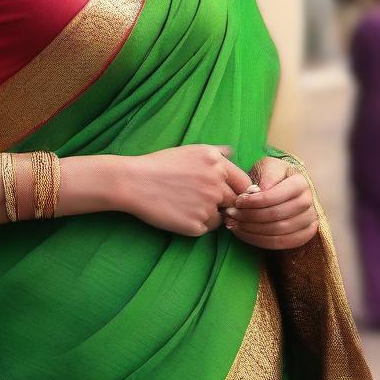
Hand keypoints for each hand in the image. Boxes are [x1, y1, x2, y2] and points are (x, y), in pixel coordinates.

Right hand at [121, 145, 252, 236]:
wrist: (134, 182)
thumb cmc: (160, 164)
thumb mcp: (191, 150)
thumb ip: (216, 152)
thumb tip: (232, 152)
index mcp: (217, 163)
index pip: (245, 183)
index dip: (239, 190)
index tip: (229, 193)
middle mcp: (217, 183)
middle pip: (236, 201)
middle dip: (225, 202)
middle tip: (204, 200)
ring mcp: (208, 206)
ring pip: (222, 216)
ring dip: (211, 214)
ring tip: (188, 204)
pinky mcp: (196, 226)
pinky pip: (207, 229)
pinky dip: (197, 224)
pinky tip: (181, 213)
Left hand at [223, 157, 318, 249]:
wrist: (283, 186)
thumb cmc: (272, 175)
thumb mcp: (268, 166)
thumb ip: (266, 175)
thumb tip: (261, 191)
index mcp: (301, 183)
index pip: (276, 196)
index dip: (255, 201)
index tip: (237, 201)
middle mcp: (309, 202)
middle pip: (277, 216)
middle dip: (250, 217)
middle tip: (231, 215)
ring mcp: (309, 220)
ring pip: (278, 232)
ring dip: (252, 231)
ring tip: (233, 225)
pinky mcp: (305, 235)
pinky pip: (282, 244)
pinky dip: (260, 241)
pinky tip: (244, 234)